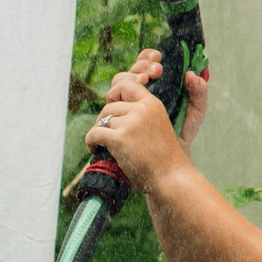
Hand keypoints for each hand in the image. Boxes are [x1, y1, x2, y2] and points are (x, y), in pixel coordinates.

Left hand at [87, 70, 185, 191]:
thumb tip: (114, 111)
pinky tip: (94, 148)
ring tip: (100, 144)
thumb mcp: (159, 126)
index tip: (110, 102)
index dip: (114, 92)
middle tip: (104, 132)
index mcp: (153, 104)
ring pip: (103, 120)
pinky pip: (95, 133)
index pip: (127, 85)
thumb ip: (142, 116)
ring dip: (99, 131)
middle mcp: (142, 109)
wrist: (171, 177)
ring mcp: (131, 123)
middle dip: (104, 118)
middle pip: (110, 105)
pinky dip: (91, 141)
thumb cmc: (165, 158)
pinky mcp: (119, 138)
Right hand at [118, 43, 209, 143]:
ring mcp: (122, 108)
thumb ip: (198, 95)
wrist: (168, 164)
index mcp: (151, 89)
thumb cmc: (179, 137)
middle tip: (156, 70)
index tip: (159, 57)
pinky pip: (109, 106)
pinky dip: (116, 99)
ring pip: (118, 83)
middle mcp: (134, 96)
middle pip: (129, 72)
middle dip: (140, 67)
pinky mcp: (113, 123)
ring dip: (130, 77)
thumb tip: (192, 75)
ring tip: (145, 79)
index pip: (143, 65)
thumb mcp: (194, 116)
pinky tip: (130, 99)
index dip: (147, 57)